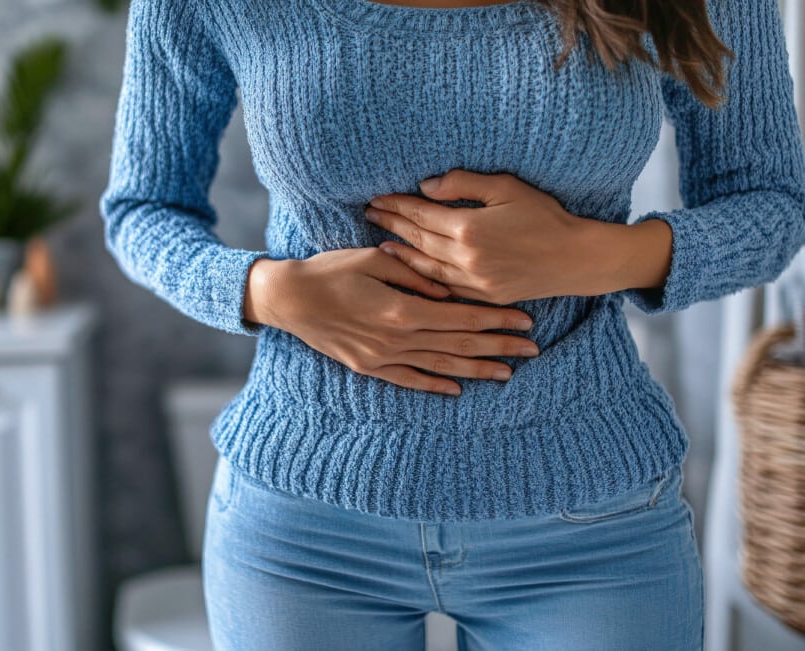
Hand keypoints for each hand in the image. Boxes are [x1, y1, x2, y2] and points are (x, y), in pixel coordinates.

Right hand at [243, 248, 540, 395]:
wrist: (290, 299)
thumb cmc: (331, 270)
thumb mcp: (374, 259)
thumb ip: (414, 274)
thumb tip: (449, 287)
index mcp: (401, 309)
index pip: (461, 316)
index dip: (496, 319)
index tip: (524, 319)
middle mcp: (396, 339)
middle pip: (458, 344)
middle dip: (499, 346)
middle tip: (532, 348)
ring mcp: (382, 357)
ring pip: (439, 367)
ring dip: (475, 369)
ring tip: (507, 372)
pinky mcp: (369, 367)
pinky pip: (408, 380)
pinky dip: (434, 385)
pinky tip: (457, 388)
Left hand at [364, 169, 608, 303]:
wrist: (575, 259)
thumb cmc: (545, 217)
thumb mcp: (507, 188)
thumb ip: (464, 184)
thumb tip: (426, 187)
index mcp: (469, 228)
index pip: (421, 213)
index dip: (396, 205)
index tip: (376, 198)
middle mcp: (465, 258)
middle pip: (417, 239)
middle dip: (391, 224)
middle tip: (368, 213)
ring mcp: (472, 282)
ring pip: (424, 267)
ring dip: (399, 253)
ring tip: (379, 243)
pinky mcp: (481, 297)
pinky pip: (442, 287)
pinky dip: (421, 277)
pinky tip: (410, 271)